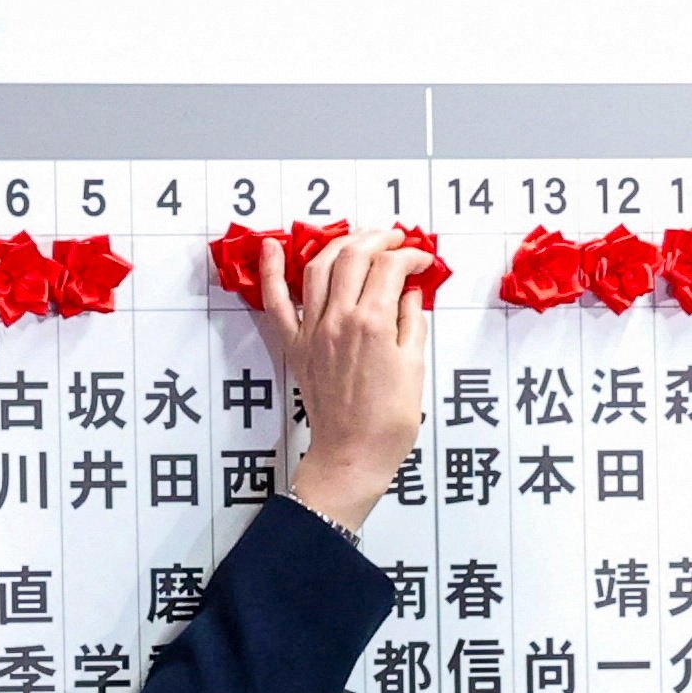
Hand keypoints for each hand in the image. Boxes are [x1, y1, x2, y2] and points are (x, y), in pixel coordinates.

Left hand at [257, 226, 430, 534]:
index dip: (410, 256)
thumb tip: (412, 292)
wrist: (352, 454)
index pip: (391, 267)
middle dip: (378, 238)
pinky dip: (270, 272)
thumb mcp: (415, 367)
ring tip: (358, 238)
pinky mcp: (295, 345)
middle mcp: (339, 320)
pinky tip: (270, 247)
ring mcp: (312, 331)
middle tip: (395, 238)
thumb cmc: (388, 421)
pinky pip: (276, 302)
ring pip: (318, 267)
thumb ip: (412, 321)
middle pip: (354, 257)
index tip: (421, 260)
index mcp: (374, 324)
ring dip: (339, 243)